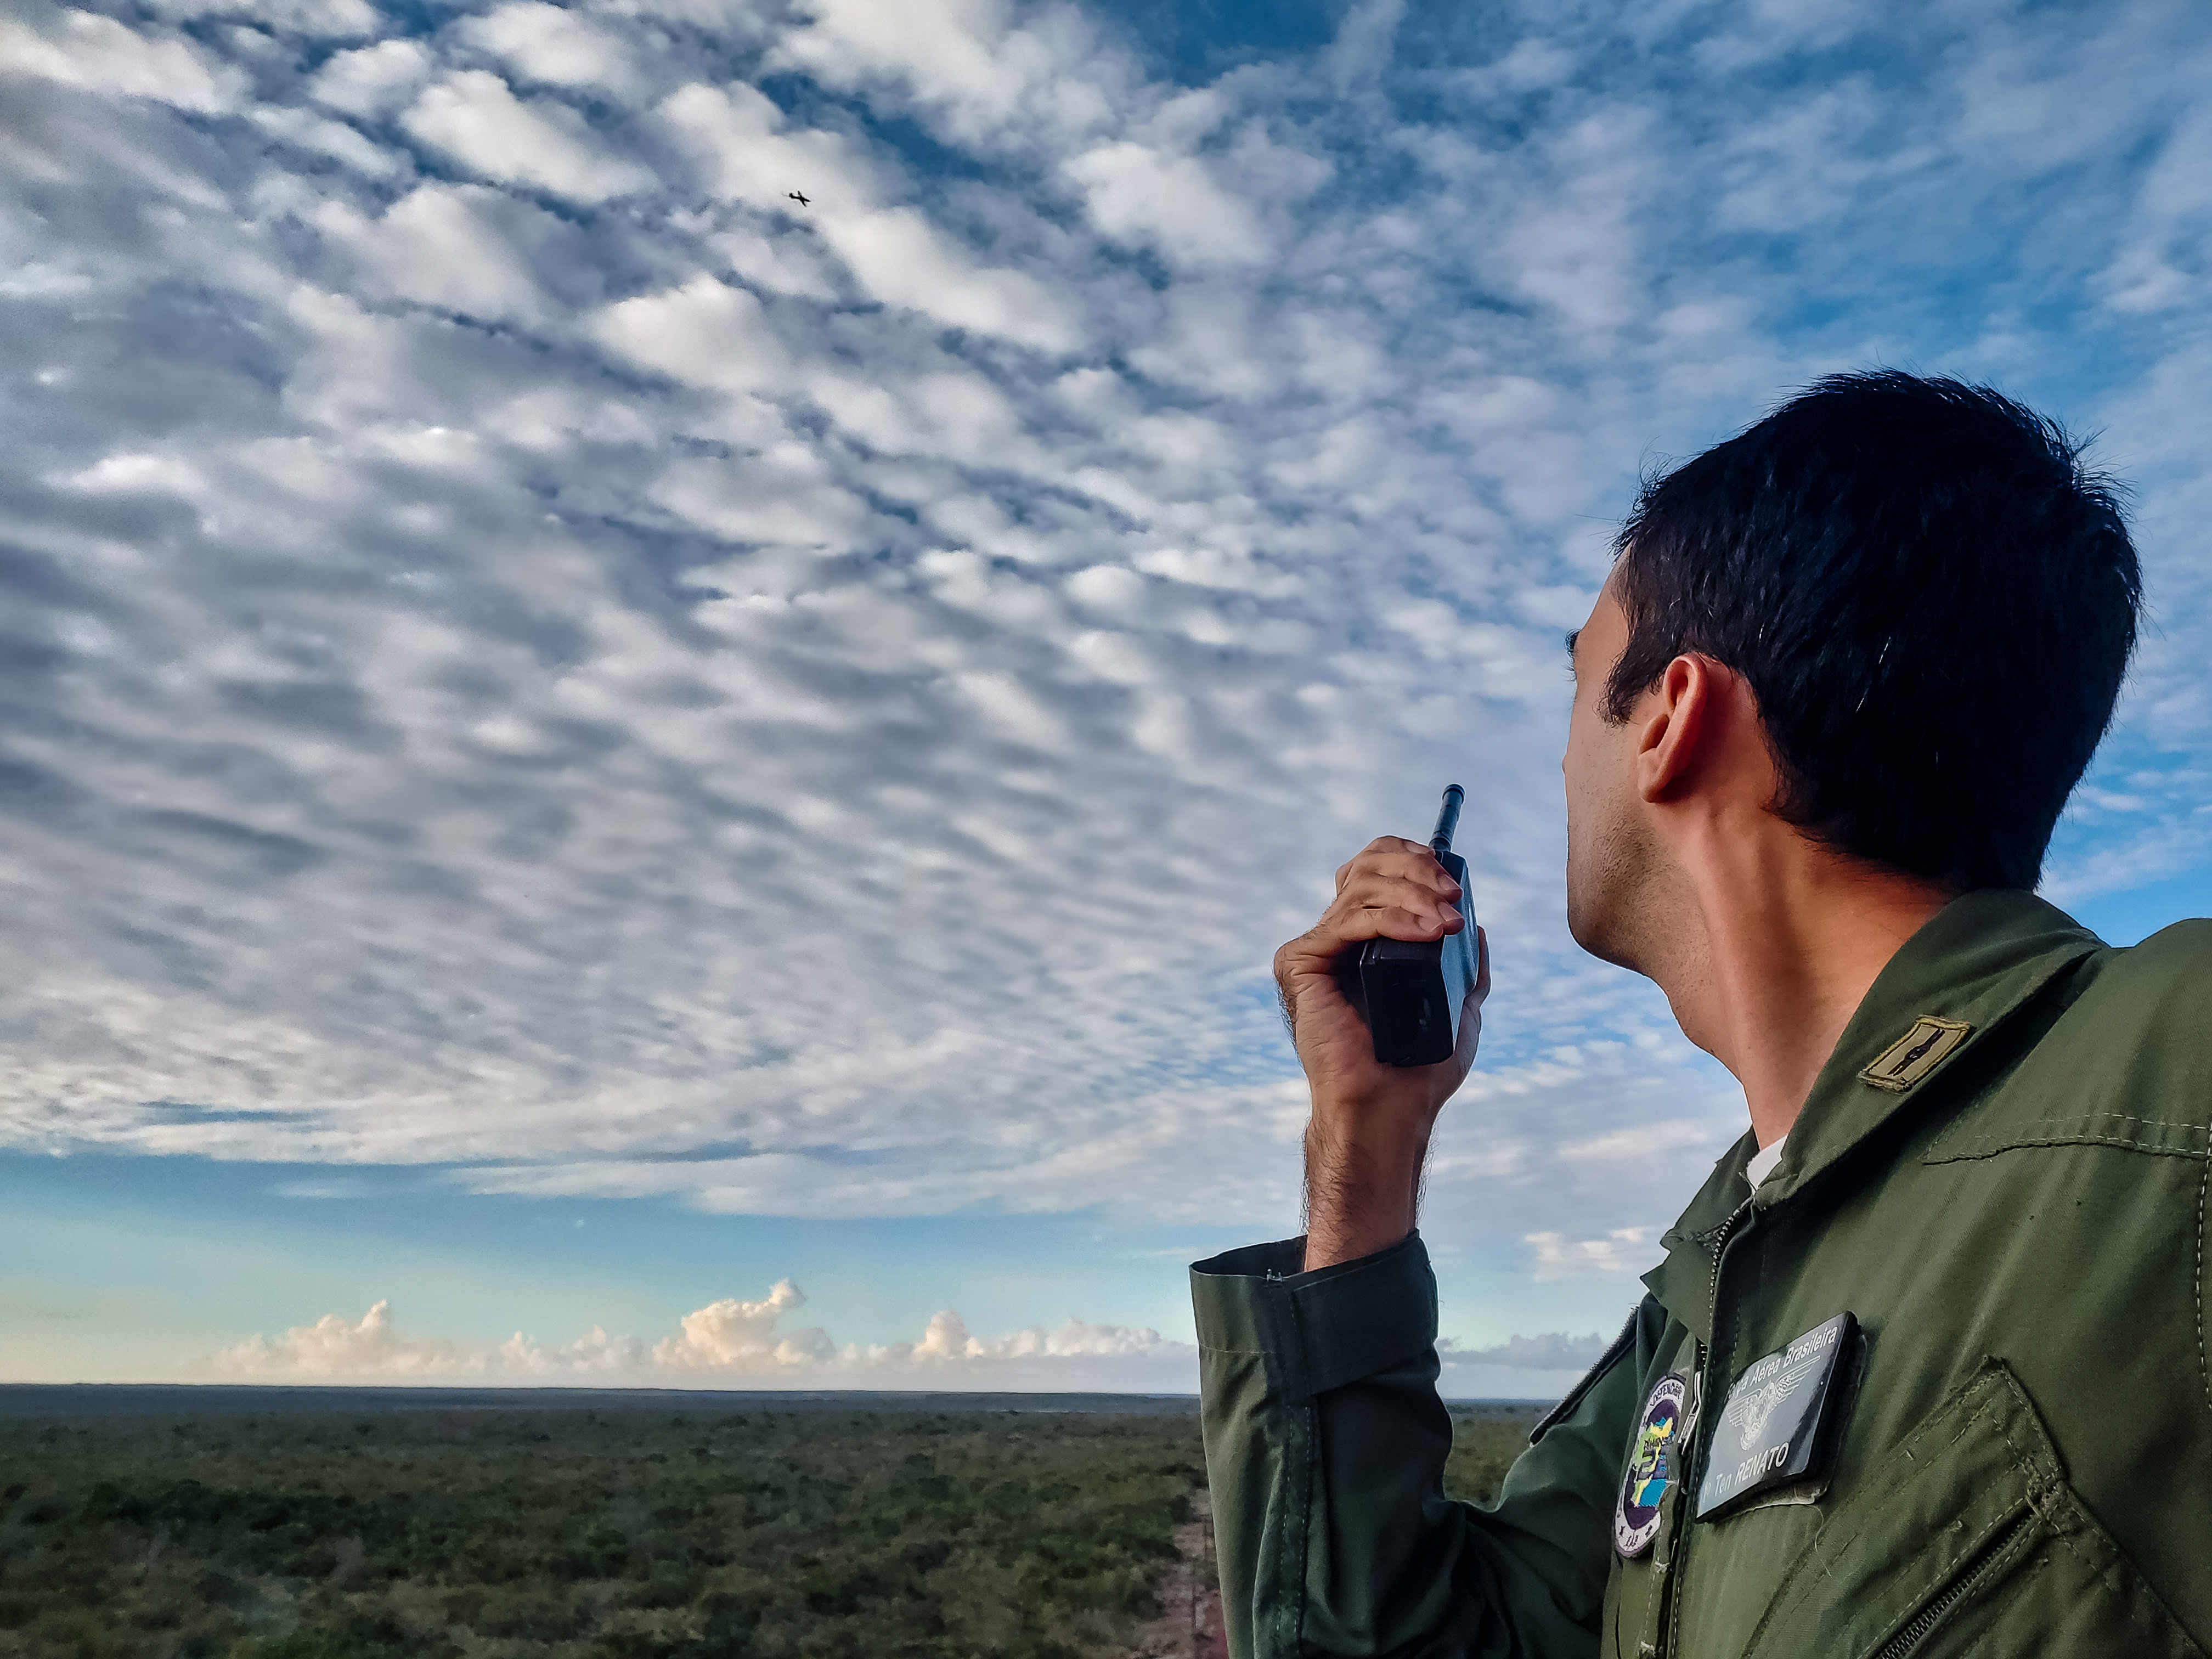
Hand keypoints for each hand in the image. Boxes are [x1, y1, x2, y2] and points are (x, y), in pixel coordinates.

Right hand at [1273, 836, 1490, 1271]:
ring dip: (1413, 896)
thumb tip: (1477, 923)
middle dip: (1416, 872)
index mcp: (1365, 941)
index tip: (1451, 877)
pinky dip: (1393, 920)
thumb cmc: (1421, 1067)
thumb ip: (1465, 965)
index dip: (1410, 860)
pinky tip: (1426, 933)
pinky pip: (1348, 921)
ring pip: (1360, 888)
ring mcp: (1316, 950)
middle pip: (1366, 868)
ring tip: (1447, 924)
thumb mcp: (1459, 1004)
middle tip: (1452, 896)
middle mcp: (1336, 939)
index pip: (1377, 872)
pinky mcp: (1300, 963)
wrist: (1392, 1107)